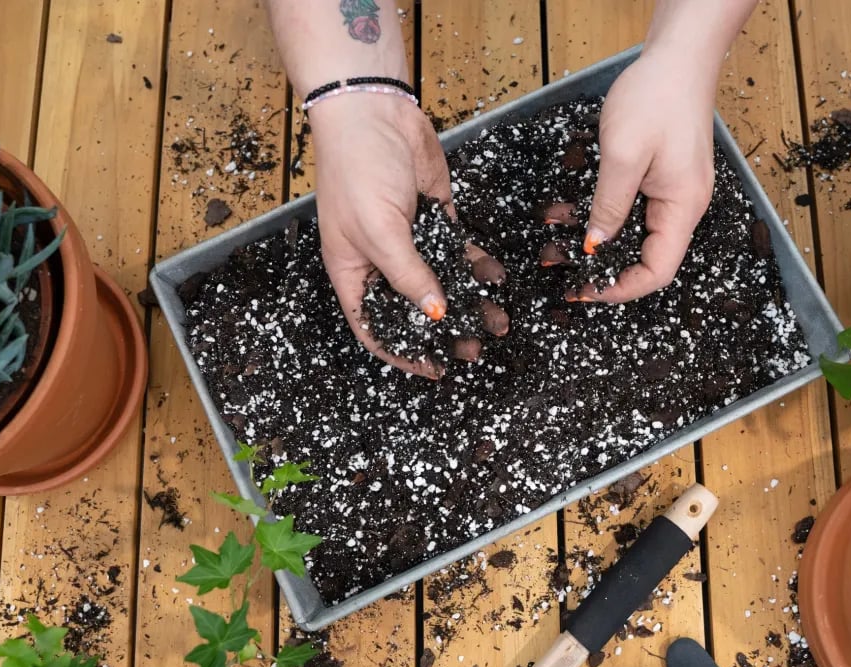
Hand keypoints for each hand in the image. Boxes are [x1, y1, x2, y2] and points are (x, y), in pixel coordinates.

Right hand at [309, 93, 505, 377]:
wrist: (375, 112)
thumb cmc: (359, 170)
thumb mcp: (381, 231)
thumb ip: (410, 275)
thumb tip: (435, 314)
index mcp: (353, 271)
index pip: (375, 326)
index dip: (402, 351)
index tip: (434, 370)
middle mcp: (381, 260)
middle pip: (414, 308)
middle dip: (445, 330)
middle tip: (475, 348)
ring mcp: (410, 238)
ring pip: (443, 282)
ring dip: (468, 302)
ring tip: (496, 320)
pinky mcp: (436, 217)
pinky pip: (459, 251)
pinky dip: (477, 266)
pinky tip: (496, 280)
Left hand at [574, 52, 716, 303]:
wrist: (678, 58)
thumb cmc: (656, 98)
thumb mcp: (623, 154)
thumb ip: (609, 204)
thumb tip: (596, 245)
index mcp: (682, 207)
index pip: (657, 270)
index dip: (623, 288)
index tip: (587, 289)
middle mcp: (684, 207)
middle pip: (649, 258)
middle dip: (607, 269)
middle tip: (567, 272)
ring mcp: (675, 193)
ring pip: (638, 236)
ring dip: (603, 244)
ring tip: (564, 247)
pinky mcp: (665, 179)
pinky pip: (636, 212)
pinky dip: (607, 218)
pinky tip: (578, 217)